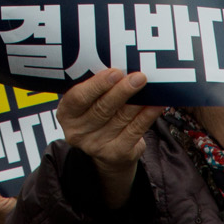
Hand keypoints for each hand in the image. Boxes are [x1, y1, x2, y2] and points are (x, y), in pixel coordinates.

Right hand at [55, 67, 161, 210]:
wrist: (107, 153)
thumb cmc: (97, 116)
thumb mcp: (88, 103)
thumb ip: (97, 89)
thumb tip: (121, 69)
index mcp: (67, 114)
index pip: (79, 97)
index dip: (97, 85)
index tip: (115, 72)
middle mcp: (78, 131)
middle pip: (102, 108)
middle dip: (122, 91)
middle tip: (138, 77)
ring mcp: (96, 145)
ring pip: (121, 118)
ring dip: (138, 102)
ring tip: (151, 88)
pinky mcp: (117, 153)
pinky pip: (135, 131)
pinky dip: (147, 116)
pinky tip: (156, 105)